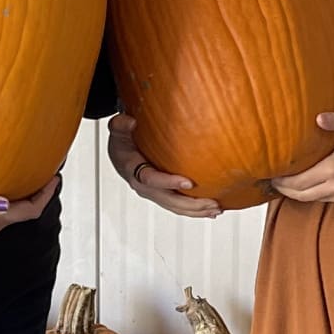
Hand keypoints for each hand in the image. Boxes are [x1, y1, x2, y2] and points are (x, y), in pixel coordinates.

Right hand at [0, 174, 59, 235]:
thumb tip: (3, 204)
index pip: (29, 211)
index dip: (44, 196)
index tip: (54, 177)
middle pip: (24, 210)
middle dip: (38, 192)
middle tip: (45, 171)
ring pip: (12, 207)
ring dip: (23, 191)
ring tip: (28, 170)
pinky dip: (8, 190)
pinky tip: (2, 176)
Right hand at [107, 113, 222, 219]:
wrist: (120, 155)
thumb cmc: (122, 141)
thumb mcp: (118, 130)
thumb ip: (120, 125)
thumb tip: (129, 122)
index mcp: (133, 169)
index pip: (151, 179)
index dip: (169, 182)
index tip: (189, 182)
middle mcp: (142, 186)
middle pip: (168, 199)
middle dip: (191, 204)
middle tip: (213, 203)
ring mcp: (152, 193)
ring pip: (174, 207)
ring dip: (196, 210)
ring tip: (216, 209)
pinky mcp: (161, 196)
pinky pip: (177, 206)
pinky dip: (193, 211)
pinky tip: (210, 211)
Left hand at [270, 112, 333, 203]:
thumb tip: (318, 118)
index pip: (299, 181)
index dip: (282, 180)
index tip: (271, 173)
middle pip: (300, 194)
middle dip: (283, 189)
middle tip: (271, 179)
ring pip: (309, 199)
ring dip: (293, 193)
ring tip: (281, 183)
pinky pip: (320, 199)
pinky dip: (308, 194)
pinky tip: (300, 186)